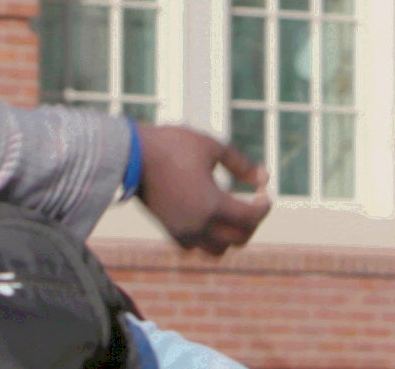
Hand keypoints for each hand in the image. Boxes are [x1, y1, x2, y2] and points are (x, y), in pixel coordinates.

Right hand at [134, 124, 271, 255]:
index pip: (251, 217)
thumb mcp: (211, 146)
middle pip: (239, 238)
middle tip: (253, 203)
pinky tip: (209, 217)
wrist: (130, 155)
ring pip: (218, 250)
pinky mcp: (169, 230)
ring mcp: (183, 231)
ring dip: (231, 236)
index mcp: (213, 204)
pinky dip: (208, 239)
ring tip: (232, 216)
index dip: (264, 206)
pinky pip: (196, 247)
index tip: (264, 192)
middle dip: (252, 222)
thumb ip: (241, 164)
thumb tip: (264, 178)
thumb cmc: (172, 145)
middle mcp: (199, 225)